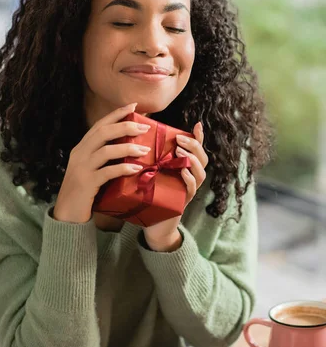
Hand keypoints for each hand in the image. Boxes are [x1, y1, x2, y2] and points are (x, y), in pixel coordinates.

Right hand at [53, 102, 151, 222]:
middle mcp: (79, 154)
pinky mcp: (86, 183)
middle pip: (102, 133)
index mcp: (81, 148)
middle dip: (124, 126)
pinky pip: (107, 172)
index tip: (133, 106)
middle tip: (144, 127)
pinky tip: (136, 169)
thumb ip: (103, 158)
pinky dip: (122, 168)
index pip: (99, 125)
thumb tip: (129, 148)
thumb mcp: (91, 169)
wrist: (66, 215)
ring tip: (145, 150)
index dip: (116, 114)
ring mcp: (82, 168)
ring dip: (127, 148)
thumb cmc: (84, 192)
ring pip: (105, 150)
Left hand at [143, 121, 208, 250]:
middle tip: (179, 140)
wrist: (150, 222)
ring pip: (201, 173)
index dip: (199, 137)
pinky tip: (182, 172)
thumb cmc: (150, 193)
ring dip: (192, 161)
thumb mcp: (152, 170)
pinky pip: (191, 190)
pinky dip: (188, 179)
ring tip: (180, 152)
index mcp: (184, 167)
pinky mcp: (183, 202)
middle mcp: (190, 177)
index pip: (197, 150)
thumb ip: (153, 155)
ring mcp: (188, 190)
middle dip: (194, 146)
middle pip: (202, 158)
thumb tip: (143, 132)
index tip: (197, 124)